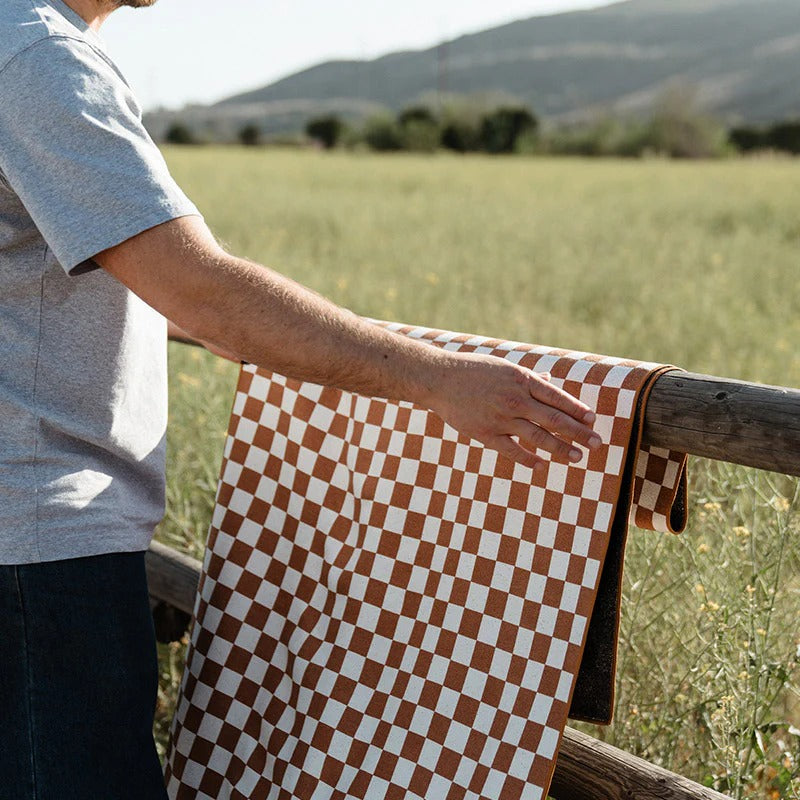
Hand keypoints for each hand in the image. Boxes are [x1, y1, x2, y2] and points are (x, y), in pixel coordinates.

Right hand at [425, 352, 600, 470]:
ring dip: (560, 448)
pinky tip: (542, 466)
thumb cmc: (473, 370)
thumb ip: (527, 378)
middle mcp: (515, 399)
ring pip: (538, 437)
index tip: (592, 421)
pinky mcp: (484, 433)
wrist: (439, 378)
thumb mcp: (503, 368)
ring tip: (577, 458)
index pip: (557, 397)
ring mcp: (500, 418)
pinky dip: (528, 459)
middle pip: (554, 419)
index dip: (577, 410)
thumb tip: (549, 380)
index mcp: (521, 380)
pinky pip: (511, 450)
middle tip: (597, 444)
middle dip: (578, 433)